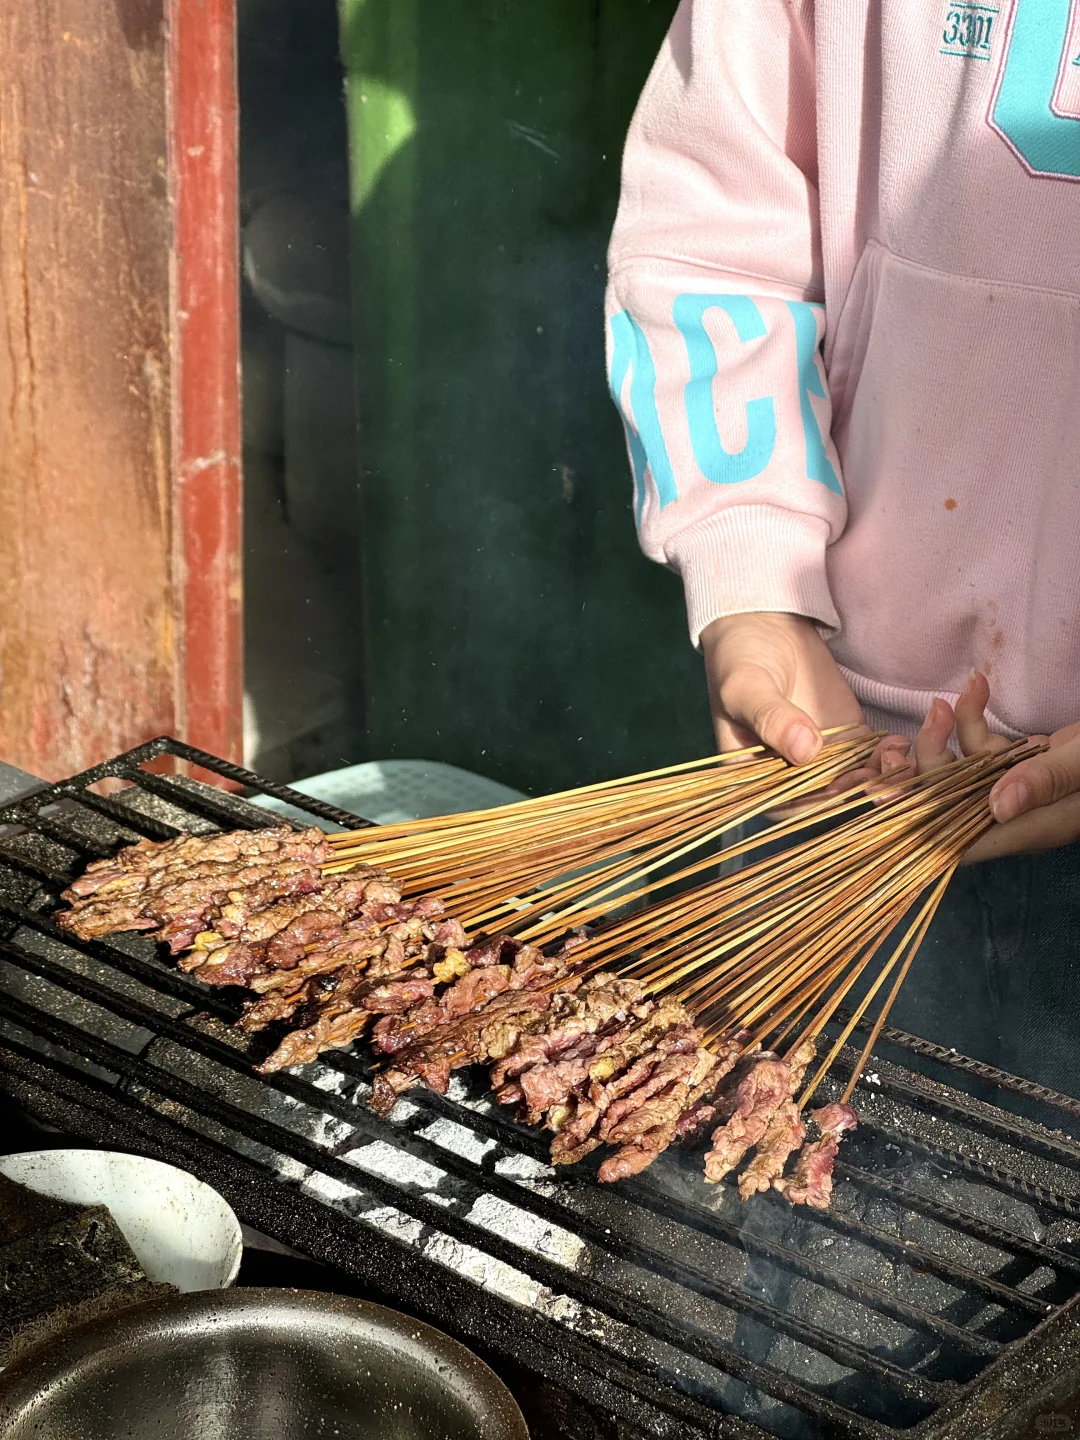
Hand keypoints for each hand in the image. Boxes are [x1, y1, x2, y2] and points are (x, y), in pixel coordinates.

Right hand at [701, 613, 910, 805]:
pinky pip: (870, 759)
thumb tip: (805, 751)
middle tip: (884, 771)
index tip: (850, 784)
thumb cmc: (739, 661)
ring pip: (856, 783)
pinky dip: (888, 758)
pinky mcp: (846, 741)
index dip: (823, 802)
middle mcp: (791, 778)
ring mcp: (822, 760)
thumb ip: (772, 718)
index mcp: (756, 779)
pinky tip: (898, 744)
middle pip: (830, 799)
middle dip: (861, 791)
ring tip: (895, 754)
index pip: (791, 805)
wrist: (763, 628)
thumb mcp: (746, 688)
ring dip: (881, 777)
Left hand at [910, 671, 1076, 862]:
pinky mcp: (1024, 768)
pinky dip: (974, 721)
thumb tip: (996, 807)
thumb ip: (1045, 779)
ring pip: (961, 773)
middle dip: (930, 763)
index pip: (960, 840)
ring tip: (952, 698)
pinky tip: (978, 687)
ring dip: (948, 735)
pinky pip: (984, 751)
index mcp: (1034, 827)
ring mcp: (1019, 791)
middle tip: (932, 715)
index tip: (879, 798)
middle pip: (950, 803)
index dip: (917, 823)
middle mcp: (1020, 816)